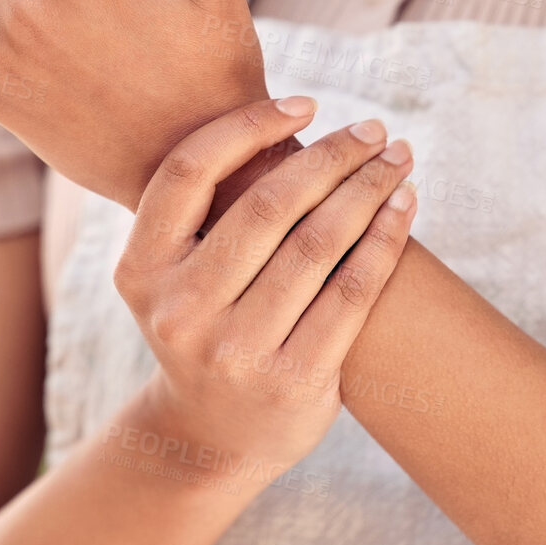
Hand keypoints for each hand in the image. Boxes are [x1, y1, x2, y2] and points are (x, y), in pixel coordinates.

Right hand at [114, 97, 417, 477]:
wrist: (211, 440)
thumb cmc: (205, 329)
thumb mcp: (173, 279)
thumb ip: (204, 214)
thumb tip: (283, 117)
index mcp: (141, 271)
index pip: (189, 172)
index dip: (249, 127)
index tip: (306, 104)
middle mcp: (180, 311)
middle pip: (266, 206)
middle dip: (330, 157)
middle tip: (374, 129)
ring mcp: (236, 352)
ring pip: (317, 245)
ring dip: (368, 189)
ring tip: (398, 159)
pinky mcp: (293, 382)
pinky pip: (352, 292)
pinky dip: (386, 240)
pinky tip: (405, 207)